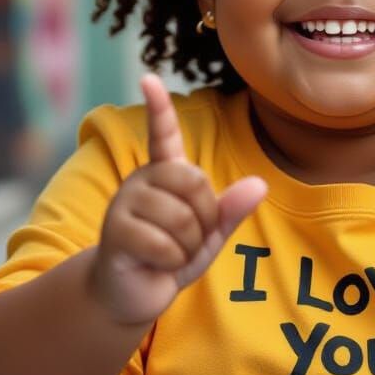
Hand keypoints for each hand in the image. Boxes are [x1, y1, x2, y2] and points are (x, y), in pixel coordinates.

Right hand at [88, 73, 267, 325]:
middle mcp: (141, 181)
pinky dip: (171, 262)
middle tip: (187, 239)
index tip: (148, 78)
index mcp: (164, 175)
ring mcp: (124, 204)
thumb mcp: (209, 235)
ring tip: (169, 253)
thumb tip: (259, 185)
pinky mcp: (115, 232)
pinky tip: (154, 264)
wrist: (132, 295)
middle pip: (194, 182)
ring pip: (181, 217)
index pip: (163, 135)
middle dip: (204, 219)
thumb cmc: (170, 257)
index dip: (159, 109)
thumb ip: (231, 210)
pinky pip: (164, 244)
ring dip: (187, 246)